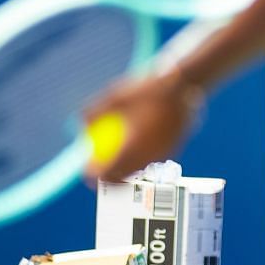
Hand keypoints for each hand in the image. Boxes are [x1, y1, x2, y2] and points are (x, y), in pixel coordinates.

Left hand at [79, 71, 202, 182]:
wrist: (183, 85)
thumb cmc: (146, 89)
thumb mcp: (115, 96)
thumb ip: (95, 112)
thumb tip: (82, 126)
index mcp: (132, 147)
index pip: (108, 174)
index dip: (94, 175)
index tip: (87, 170)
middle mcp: (148, 156)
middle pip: (122, 178)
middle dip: (109, 176)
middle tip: (99, 168)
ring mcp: (162, 155)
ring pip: (138, 171)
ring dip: (125, 168)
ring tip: (117, 157)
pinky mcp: (173, 150)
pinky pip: (151, 161)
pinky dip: (140, 158)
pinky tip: (137, 144)